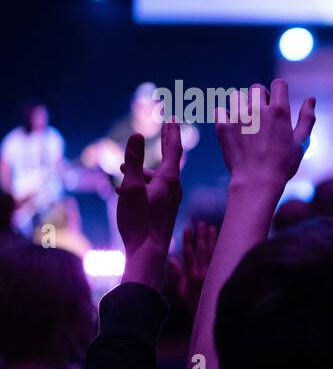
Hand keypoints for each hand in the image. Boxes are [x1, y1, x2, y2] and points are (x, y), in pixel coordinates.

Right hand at [117, 122, 182, 288]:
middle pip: (170, 159)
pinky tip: (120, 191)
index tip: (172, 116)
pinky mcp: (165, 208)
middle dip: (165, 141)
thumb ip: (133, 161)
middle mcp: (174, 187)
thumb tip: (137, 135)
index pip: (174, 148)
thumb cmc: (138, 221)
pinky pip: (153, 189)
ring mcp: (171, 199)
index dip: (172, 131)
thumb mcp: (131, 187)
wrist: (148, 252)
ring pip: (156, 176)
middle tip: (168, 124)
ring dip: (140, 169)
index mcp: (169, 180)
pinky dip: (139, 184)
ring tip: (120, 166)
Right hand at [178, 221, 216, 316]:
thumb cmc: (193, 302)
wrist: (208, 314)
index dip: (188, 240)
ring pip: (213, 253)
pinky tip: (224, 240)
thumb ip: (178, 273)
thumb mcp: (182, 290)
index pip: (189, 254)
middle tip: (202, 223)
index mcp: (191, 275)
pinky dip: (222, 249)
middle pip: (202, 251)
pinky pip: (222, 260)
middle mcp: (202, 273)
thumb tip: (171, 259)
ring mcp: (213, 274)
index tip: (188, 228)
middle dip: (201, 236)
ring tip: (212, 227)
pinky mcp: (221, 276)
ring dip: (213, 240)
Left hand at [215, 80, 315, 192]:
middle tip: (263, 113)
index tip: (278, 101)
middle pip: (256, 88)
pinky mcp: (223, 126)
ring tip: (246, 121)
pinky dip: (225, 116)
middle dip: (260, 96)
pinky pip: (220, 110)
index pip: (279, 84)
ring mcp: (238, 117)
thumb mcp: (301, 142)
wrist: (257, 182)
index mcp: (279, 111)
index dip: (280, 90)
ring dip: (242, 104)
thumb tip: (311, 99)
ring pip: (237, 96)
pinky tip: (233, 127)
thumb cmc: (283, 164)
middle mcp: (258, 110)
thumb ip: (307, 118)